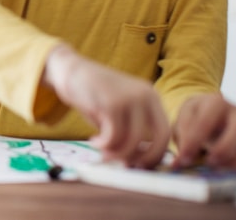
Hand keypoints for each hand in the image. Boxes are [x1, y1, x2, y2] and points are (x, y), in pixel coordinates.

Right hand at [44, 45, 169, 168]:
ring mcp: (129, 98)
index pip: (165, 132)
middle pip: (157, 139)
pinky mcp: (110, 104)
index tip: (139, 164)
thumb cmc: (94, 94)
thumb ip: (130, 130)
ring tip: (103, 152)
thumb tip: (137, 161)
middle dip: (142, 158)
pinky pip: (113, 137)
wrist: (70, 70)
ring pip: (133, 141)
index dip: (155, 154)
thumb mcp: (119, 111)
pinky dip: (103, 146)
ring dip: (117, 153)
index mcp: (151, 97)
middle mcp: (145, 96)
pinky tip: (93, 141)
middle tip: (125, 165)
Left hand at [172, 93, 235, 170]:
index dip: (194, 141)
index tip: (184, 158)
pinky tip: (229, 174)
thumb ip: (181, 140)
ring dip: (234, 163)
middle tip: (209, 163)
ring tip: (217, 171)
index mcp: (215, 102)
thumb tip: (178, 164)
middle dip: (223, 150)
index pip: (206, 121)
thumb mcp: (182, 122)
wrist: (207, 116)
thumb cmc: (193, 119)